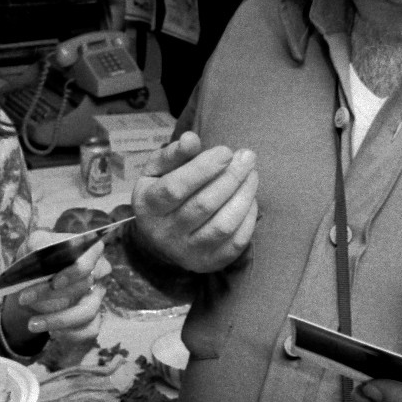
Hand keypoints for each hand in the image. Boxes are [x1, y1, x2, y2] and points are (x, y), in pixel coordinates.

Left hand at [2, 233, 111, 347]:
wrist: (31, 289)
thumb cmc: (37, 263)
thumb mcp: (32, 246)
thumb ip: (37, 243)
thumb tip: (39, 249)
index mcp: (89, 251)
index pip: (91, 258)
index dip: (75, 271)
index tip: (54, 282)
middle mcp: (98, 274)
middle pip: (84, 285)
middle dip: (51, 295)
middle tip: (23, 298)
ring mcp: (97, 298)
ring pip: (87, 312)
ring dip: (58, 320)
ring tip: (32, 324)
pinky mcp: (93, 319)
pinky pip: (89, 330)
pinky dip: (70, 335)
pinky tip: (51, 333)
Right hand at [129, 131, 258, 273]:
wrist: (159, 240)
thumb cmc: (162, 194)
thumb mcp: (157, 171)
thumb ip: (173, 154)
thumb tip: (192, 138)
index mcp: (148, 206)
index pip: (175, 188)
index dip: (203, 168)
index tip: (226, 151)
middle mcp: (165, 233)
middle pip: (203, 205)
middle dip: (231, 177)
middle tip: (247, 156)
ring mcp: (187, 252)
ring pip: (222, 225)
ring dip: (244, 196)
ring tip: (252, 174)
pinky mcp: (208, 263)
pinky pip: (236, 242)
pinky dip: (248, 218)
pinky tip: (250, 198)